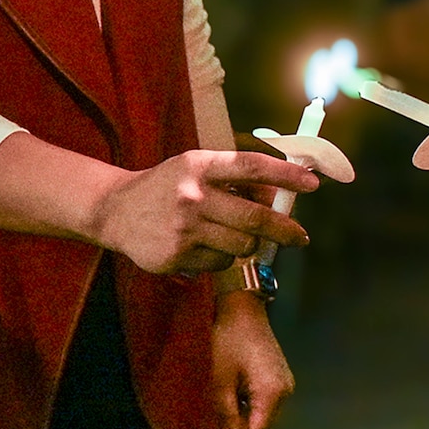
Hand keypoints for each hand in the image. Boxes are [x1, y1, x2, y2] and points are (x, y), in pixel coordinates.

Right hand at [95, 150, 316, 275]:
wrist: (115, 210)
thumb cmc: (167, 185)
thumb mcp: (196, 167)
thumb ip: (234, 176)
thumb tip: (279, 194)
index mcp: (200, 165)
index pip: (251, 167)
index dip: (286, 175)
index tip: (313, 184)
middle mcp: (193, 196)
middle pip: (254, 218)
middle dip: (285, 230)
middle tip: (300, 236)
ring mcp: (183, 229)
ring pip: (241, 246)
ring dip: (248, 244)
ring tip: (234, 236)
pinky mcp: (175, 257)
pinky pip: (219, 263)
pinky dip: (222, 257)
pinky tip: (203, 246)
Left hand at [211, 292, 294, 428]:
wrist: (242, 308)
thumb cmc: (228, 341)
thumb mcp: (220, 379)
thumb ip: (226, 413)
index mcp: (272, 393)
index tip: (218, 419)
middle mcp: (286, 391)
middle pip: (263, 426)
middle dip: (241, 423)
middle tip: (220, 405)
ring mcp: (286, 383)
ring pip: (264, 415)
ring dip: (245, 412)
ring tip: (228, 393)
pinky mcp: (281, 376)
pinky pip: (267, 401)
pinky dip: (252, 401)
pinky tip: (237, 386)